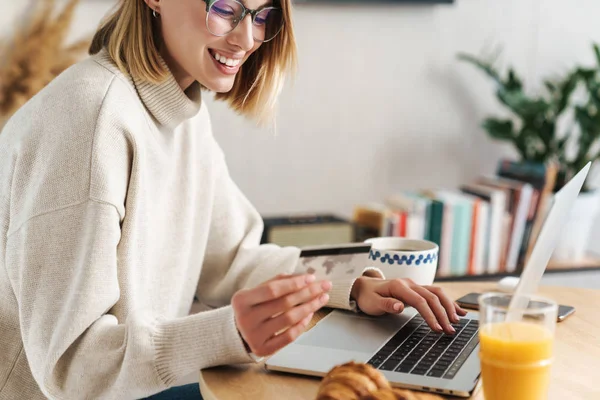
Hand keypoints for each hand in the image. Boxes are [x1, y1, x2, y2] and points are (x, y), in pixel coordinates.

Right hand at [232, 274, 331, 356]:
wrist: (236, 332)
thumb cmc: (252, 307)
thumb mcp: (257, 291)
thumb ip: (278, 281)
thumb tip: (303, 276)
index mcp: (242, 300)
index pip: (273, 289)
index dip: (294, 283)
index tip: (312, 277)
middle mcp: (245, 319)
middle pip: (284, 304)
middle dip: (308, 293)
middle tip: (325, 286)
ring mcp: (253, 336)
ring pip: (289, 320)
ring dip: (310, 307)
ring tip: (322, 298)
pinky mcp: (262, 349)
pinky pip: (289, 337)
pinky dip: (302, 324)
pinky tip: (310, 314)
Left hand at [351, 277, 467, 334]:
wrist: (364, 287)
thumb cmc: (367, 296)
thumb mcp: (372, 302)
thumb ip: (386, 304)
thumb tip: (400, 306)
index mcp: (399, 286)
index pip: (420, 301)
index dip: (430, 315)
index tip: (437, 328)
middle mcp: (410, 283)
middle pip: (432, 297)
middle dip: (443, 314)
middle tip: (450, 330)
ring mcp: (415, 285)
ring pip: (437, 293)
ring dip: (449, 306)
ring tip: (457, 321)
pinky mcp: (417, 289)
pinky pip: (436, 294)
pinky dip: (447, 302)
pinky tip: (458, 310)